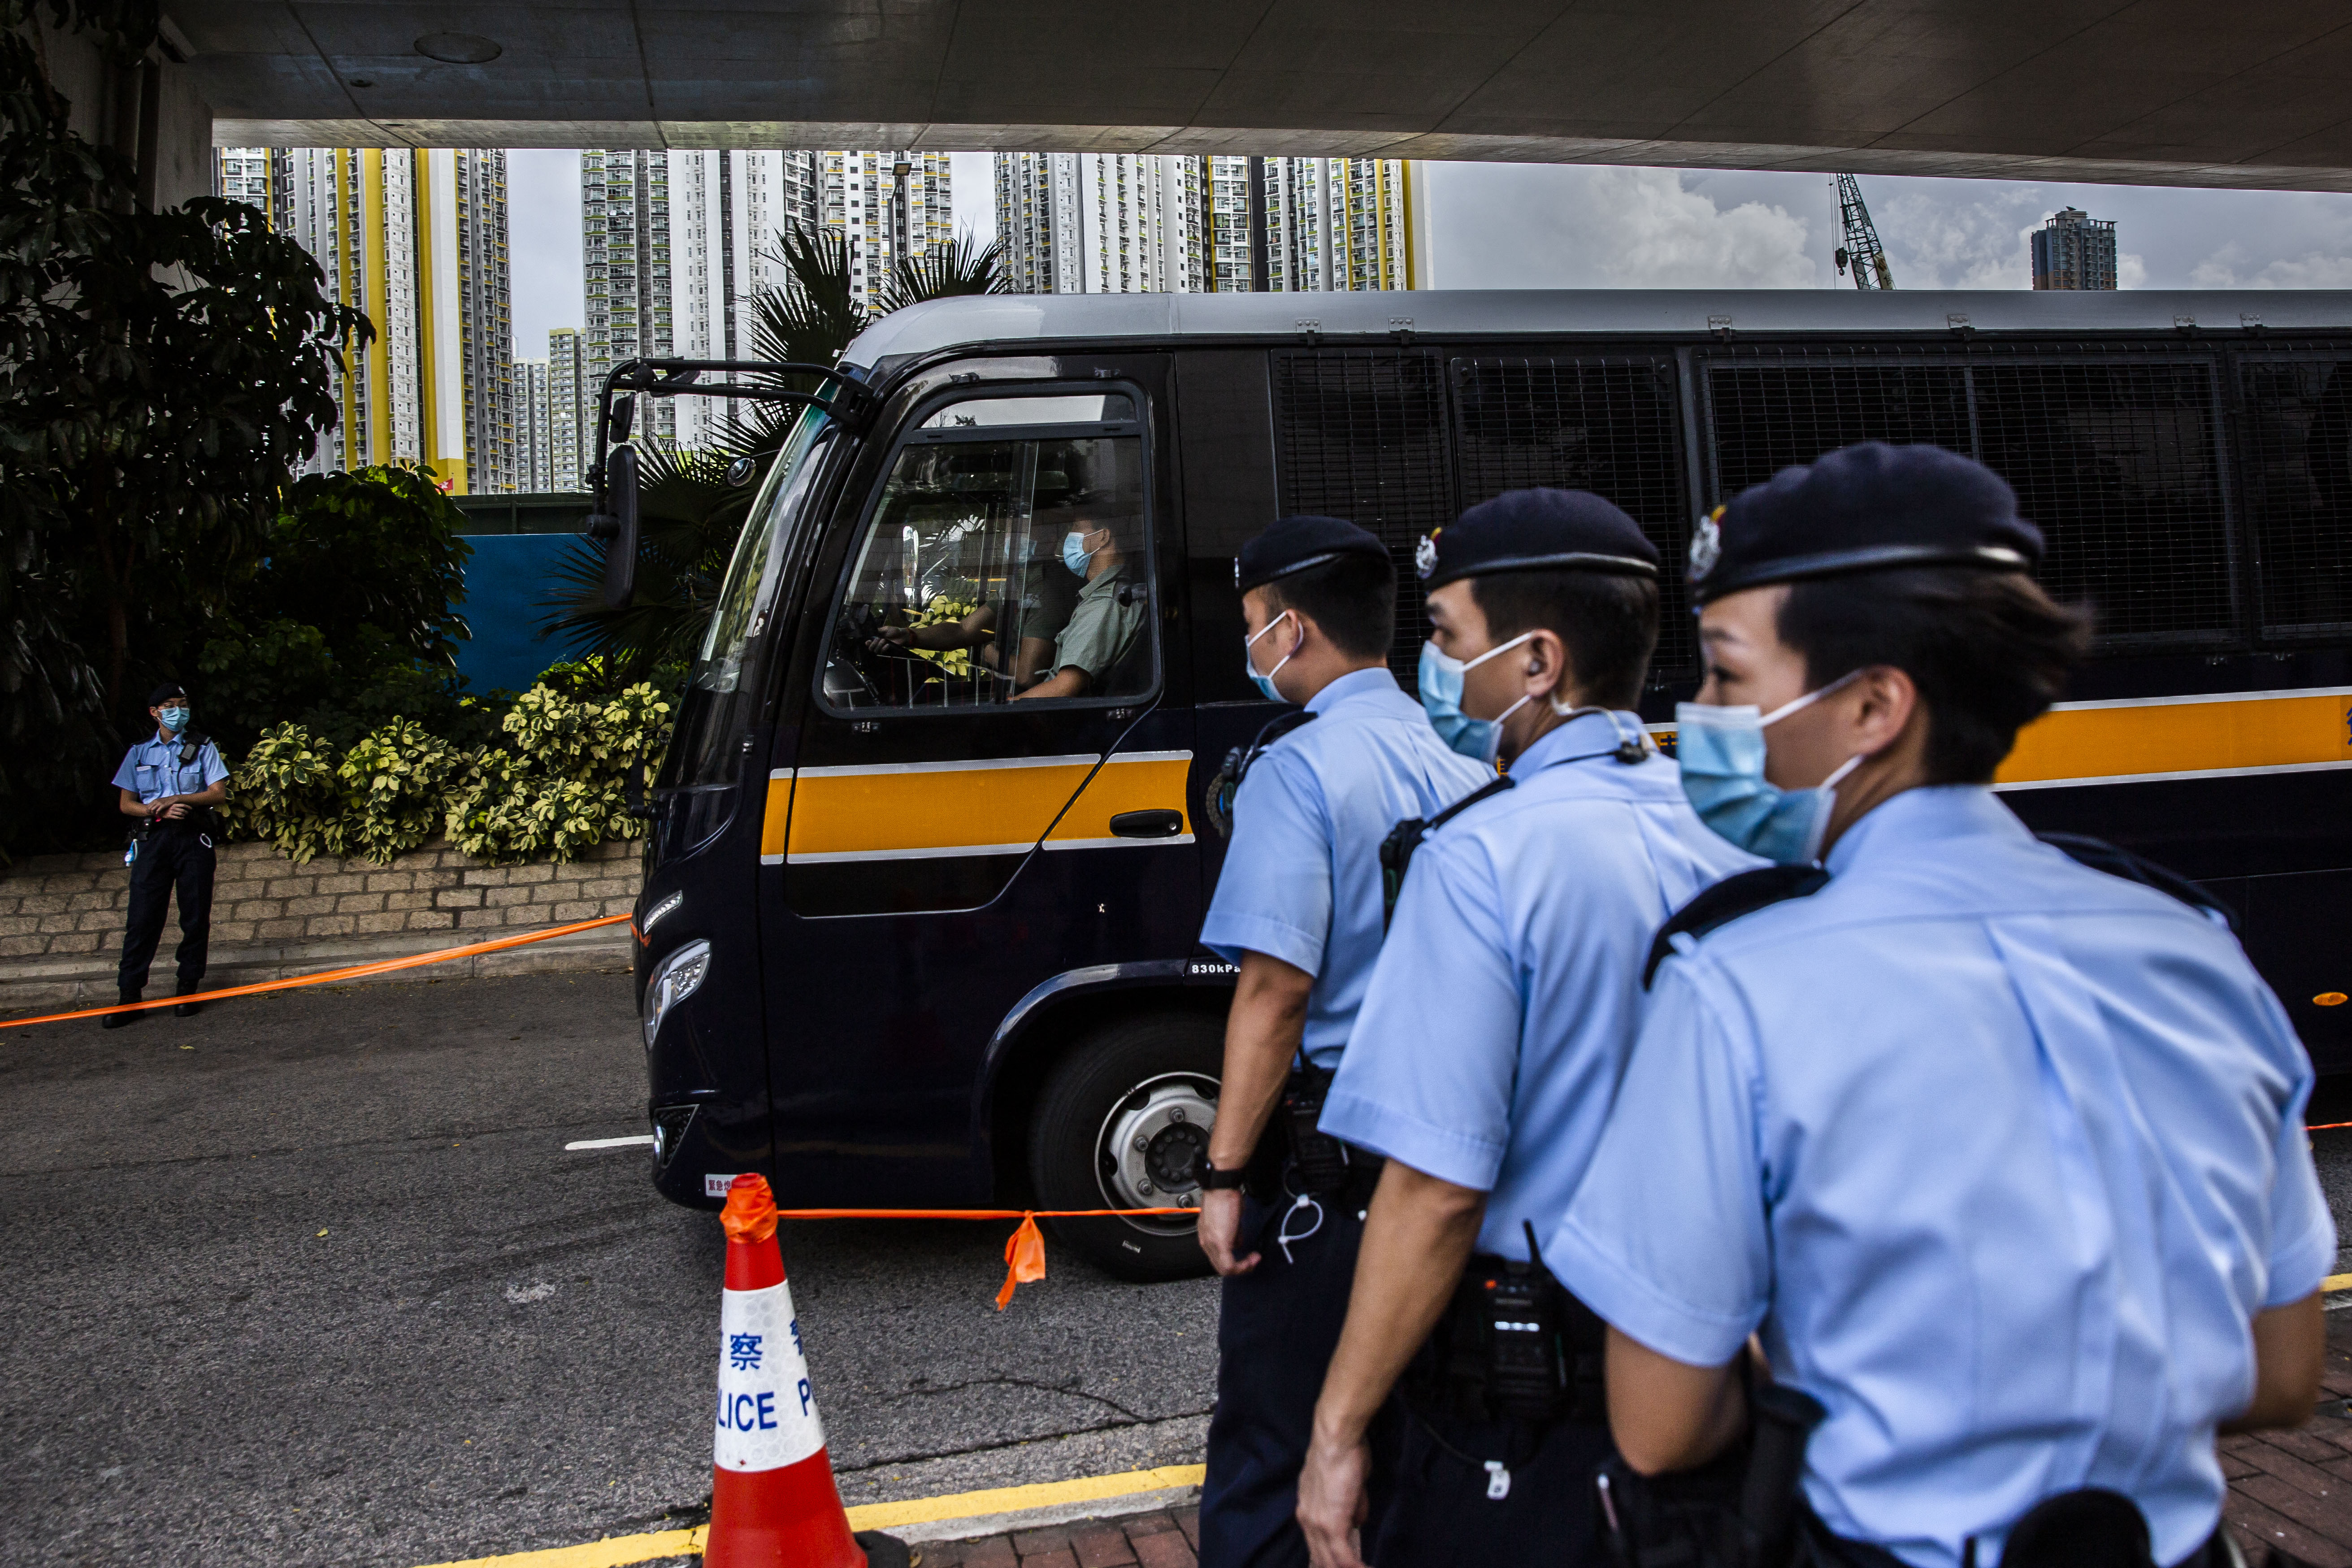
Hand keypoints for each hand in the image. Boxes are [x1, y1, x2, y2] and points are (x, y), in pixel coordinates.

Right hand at [160, 801, 188, 820]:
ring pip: (180, 814)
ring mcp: (171, 812)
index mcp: (174, 804)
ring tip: (184, 815)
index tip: (191, 809)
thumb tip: (185, 805)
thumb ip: (177, 805)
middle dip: (186, 812)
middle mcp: (173, 808)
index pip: (183, 805)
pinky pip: (177, 817)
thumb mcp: (172, 805)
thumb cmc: (168, 808)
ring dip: (183, 815)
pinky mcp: (169, 816)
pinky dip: (181, 818)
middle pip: (183, 810)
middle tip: (187, 813)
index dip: (188, 807)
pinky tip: (182, 818)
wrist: (159, 811)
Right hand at [867, 627, 913, 651]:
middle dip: (873, 644)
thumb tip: (872, 632)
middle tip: (878, 639)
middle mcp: (878, 644)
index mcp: (877, 638)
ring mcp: (883, 648)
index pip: (869, 643)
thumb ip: (878, 631)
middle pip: (871, 648)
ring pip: (876, 651)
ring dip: (879, 645)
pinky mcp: (888, 651)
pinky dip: (884, 648)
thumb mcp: (886, 629)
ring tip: (884, 640)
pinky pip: (883, 652)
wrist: (902, 635)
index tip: (868, 641)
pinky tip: (887, 645)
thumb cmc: (894, 631)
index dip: (867, 643)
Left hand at [1196, 1187, 1259, 1275]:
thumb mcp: (1230, 1219)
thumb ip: (1233, 1234)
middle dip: (1239, 1267)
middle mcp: (1205, 1242)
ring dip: (1242, 1267)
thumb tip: (1238, 1243)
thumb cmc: (1224, 1196)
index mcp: (1206, 1235)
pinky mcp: (1219, 1244)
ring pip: (1224, 1269)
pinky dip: (1242, 1266)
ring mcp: (1211, 1244)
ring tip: (1253, 1260)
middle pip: (1220, 1266)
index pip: (1218, 1257)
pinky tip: (1252, 1258)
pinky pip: (1229, 1266)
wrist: (1221, 1188)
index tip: (1247, 1255)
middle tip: (1252, 1261)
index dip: (1234, 1260)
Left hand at [1297, 1431, 1372, 1567]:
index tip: (1338, 1565)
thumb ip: (1353, 1506)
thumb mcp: (1349, 1484)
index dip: (1327, 1559)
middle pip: (1319, 1557)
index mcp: (1307, 1508)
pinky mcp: (1332, 1526)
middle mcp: (1307, 1519)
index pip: (1315, 1543)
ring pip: (1329, 1561)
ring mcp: (1317, 1524)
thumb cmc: (1344, 1453)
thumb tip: (1357, 1521)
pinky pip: (1344, 1557)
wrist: (1336, 1440)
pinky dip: (1355, 1567)